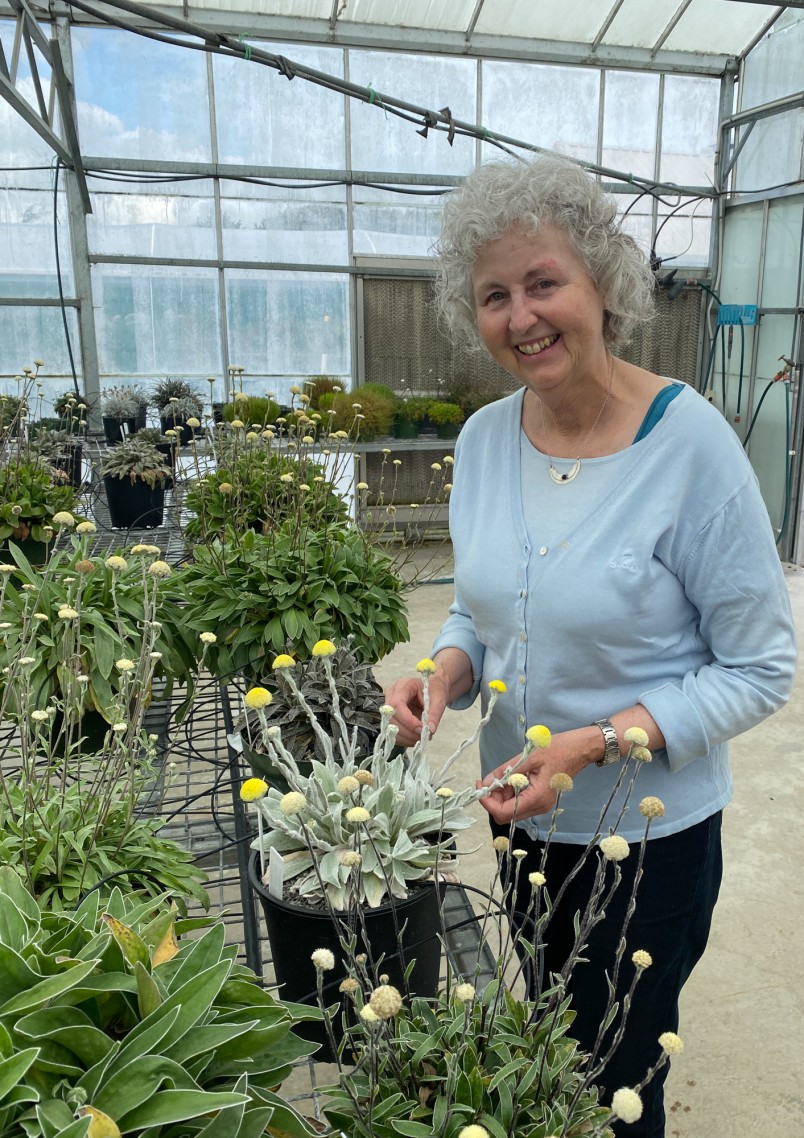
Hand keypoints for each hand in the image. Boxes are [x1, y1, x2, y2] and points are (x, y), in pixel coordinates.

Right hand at [383, 674, 450, 747]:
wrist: (432, 690)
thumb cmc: (434, 690)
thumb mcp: (438, 699)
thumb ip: (434, 714)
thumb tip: (430, 731)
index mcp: (403, 685)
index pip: (397, 704)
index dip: (407, 720)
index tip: (421, 729)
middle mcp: (392, 695)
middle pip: (391, 718)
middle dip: (407, 731)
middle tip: (424, 736)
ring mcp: (389, 706)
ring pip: (390, 727)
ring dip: (406, 737)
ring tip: (422, 738)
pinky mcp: (391, 717)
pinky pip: (392, 732)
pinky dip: (404, 739)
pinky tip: (415, 738)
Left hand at [478, 728, 596, 824]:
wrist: (579, 749)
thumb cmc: (557, 749)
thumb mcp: (527, 758)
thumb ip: (505, 772)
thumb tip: (486, 782)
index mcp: (537, 798)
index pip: (504, 813)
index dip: (487, 803)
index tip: (480, 786)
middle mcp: (539, 807)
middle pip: (506, 815)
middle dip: (493, 800)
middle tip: (488, 780)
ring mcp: (541, 805)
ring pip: (512, 810)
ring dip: (501, 796)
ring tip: (501, 776)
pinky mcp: (541, 800)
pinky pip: (520, 803)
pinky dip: (510, 794)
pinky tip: (510, 778)